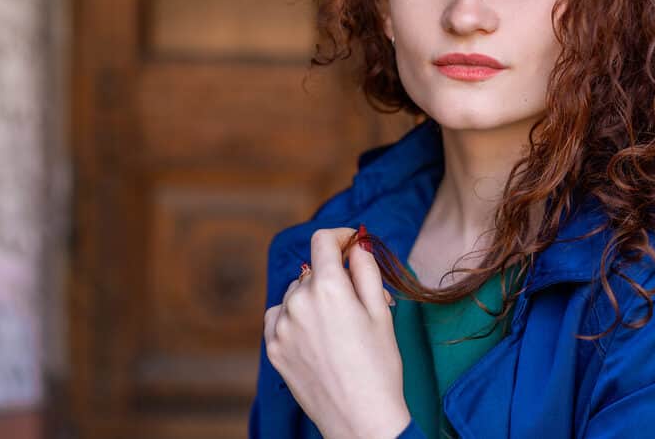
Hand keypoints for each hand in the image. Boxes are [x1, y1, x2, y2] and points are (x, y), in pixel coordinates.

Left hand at [263, 227, 410, 438]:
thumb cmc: (379, 366)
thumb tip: (357, 242)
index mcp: (328, 287)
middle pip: (312, 270)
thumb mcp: (381, 311)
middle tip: (358, 302)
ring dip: (312, 297)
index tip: (351, 243)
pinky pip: (279, 317)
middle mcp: (298, 301)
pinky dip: (294, 317)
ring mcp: (281, 326)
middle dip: (334, 277)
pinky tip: (315, 335)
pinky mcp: (273, 348)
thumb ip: (365, 269)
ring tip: (337, 326)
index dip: (340, 236)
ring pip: (295, 293)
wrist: (361, 418)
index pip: (322, 241)